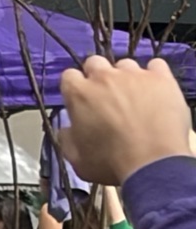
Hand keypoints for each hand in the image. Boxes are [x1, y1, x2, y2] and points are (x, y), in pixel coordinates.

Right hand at [59, 55, 193, 185]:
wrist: (154, 165)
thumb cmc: (113, 163)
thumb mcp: (76, 158)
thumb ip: (66, 138)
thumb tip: (67, 130)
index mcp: (78, 93)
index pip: (69, 76)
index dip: (76, 88)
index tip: (83, 101)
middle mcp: (103, 77)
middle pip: (95, 63)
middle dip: (98, 77)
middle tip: (108, 97)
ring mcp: (133, 75)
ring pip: (125, 65)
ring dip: (126, 77)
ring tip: (135, 97)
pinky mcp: (160, 79)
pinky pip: (156, 66)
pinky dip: (154, 75)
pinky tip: (155, 89)